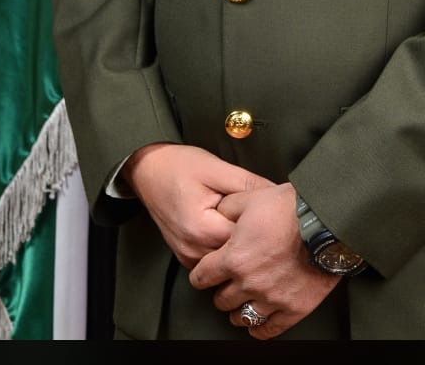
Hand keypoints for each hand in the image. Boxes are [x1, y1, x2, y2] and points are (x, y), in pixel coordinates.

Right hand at [121, 143, 272, 268]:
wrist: (147, 170)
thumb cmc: (178, 166)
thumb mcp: (216, 168)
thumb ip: (247, 183)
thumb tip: (276, 194)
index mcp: (200, 230)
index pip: (245, 240)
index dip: (260, 225)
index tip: (269, 212)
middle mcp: (193, 250)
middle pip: (237, 253)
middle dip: (252, 235)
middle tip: (261, 214)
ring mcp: (188, 257)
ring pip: (227, 258)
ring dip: (238, 242)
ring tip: (244, 219)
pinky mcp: (187, 256)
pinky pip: (215, 257)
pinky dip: (225, 244)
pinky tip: (230, 226)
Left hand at [189, 181, 338, 338]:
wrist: (326, 220)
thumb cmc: (292, 208)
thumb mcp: (251, 197)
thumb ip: (229, 209)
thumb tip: (218, 214)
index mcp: (235, 258)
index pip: (202, 277)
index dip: (201, 273)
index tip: (206, 272)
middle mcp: (249, 283)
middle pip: (221, 300)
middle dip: (221, 290)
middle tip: (228, 282)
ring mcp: (271, 299)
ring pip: (241, 318)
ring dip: (238, 310)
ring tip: (242, 301)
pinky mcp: (293, 308)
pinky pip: (268, 330)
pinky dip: (259, 328)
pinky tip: (259, 320)